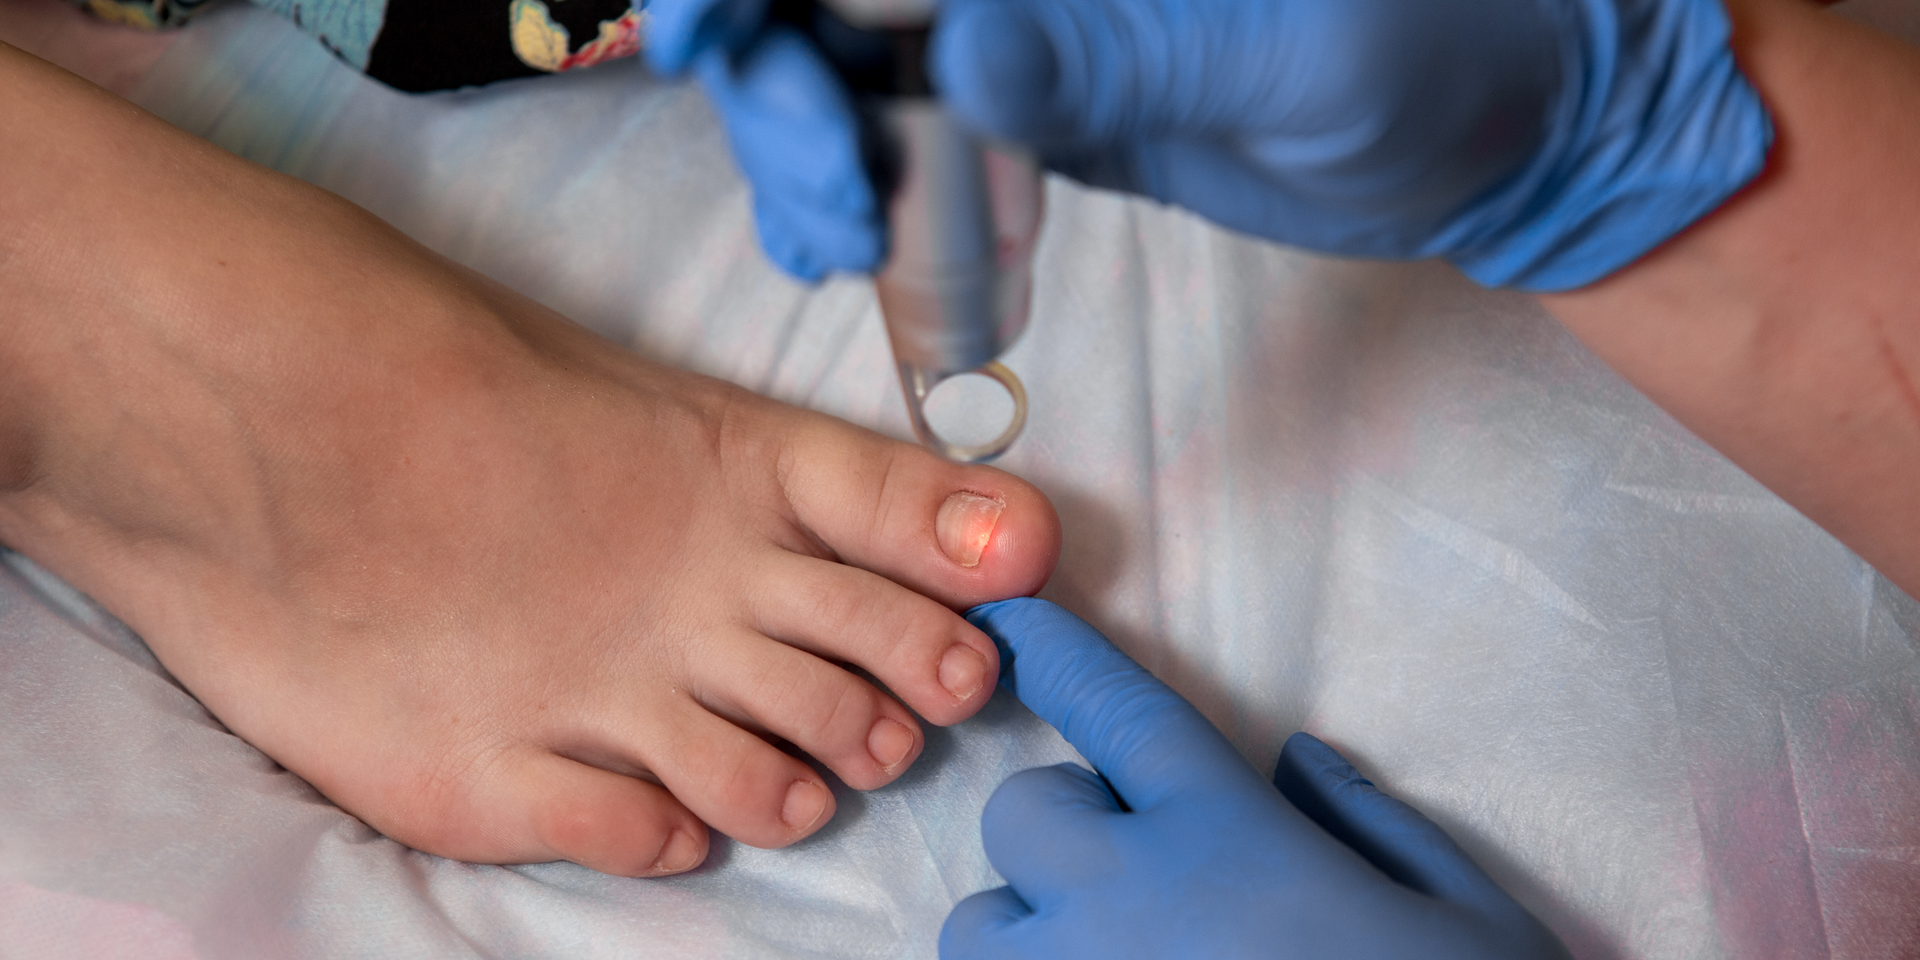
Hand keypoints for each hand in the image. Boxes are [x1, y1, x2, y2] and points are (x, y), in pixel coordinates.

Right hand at [645, 0, 1771, 289]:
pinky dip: (848, 188)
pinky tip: (858, 244)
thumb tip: (959, 57)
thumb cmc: (1429, 59)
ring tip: (837, 239)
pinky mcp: (1019, 101)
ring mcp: (1008, 20)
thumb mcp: (1286, 60)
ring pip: (831, 60)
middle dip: (771, 80)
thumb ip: (1116, 57)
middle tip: (821, 197)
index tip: (707, 32)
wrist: (1487, 139)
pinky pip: (892, 133)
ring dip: (795, 146)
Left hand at [944, 598, 1569, 959]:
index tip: (1008, 625)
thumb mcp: (1471, 917)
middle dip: (1068, 828)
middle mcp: (1127, 906)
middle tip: (1147, 873)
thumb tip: (1300, 762)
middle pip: (1022, 816)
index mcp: (1229, 840)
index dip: (1054, 654)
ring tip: (1114, 956)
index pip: (1116, 710)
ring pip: (979, 930)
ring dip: (1030, 930)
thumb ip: (1377, 825)